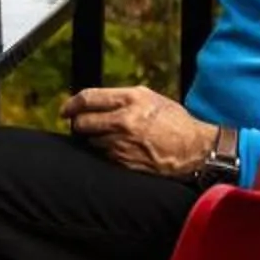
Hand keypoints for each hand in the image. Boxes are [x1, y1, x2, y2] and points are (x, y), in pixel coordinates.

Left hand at [62, 85, 217, 178]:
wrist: (194, 149)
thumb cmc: (174, 122)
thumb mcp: (150, 99)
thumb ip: (122, 98)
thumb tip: (95, 102)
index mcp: (131, 99)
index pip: (88, 98)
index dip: (72, 104)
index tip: (66, 110)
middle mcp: (124, 120)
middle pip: (82, 122)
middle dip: (78, 124)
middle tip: (81, 125)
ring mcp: (123, 143)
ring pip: (91, 141)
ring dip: (94, 139)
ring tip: (108, 137)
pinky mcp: (124, 161)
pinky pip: (103, 156)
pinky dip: (106, 152)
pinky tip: (119, 149)